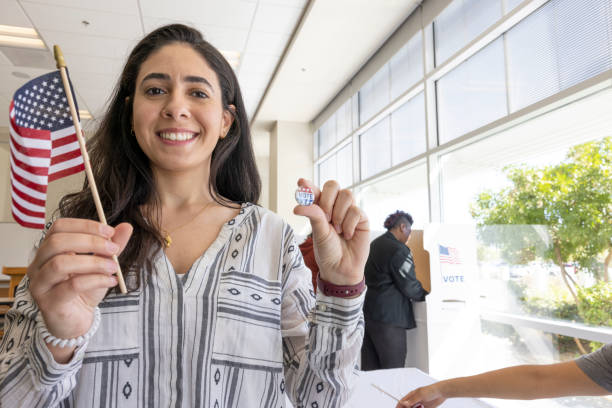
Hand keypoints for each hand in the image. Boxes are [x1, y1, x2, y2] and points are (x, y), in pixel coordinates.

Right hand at [28, 218, 132, 360]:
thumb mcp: (102, 264)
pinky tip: (110, 281)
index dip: (85, 225)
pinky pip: (71, 286)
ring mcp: (40, 284)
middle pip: (57, 242)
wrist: (77, 321)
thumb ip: (112, 246)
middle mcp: (39, 265)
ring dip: (93, 262)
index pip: (59, 227)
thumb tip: (126, 227)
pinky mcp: (49, 302)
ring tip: (114, 267)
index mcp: (50, 250)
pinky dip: (95, 280)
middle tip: (113, 249)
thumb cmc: (85, 290)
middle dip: (90, 242)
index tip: (109, 231)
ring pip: (60, 264)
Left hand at [293, 179, 368, 285]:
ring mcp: (349, 210)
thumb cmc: (327, 251)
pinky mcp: (361, 218)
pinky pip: (356, 210)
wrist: (341, 268)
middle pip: (333, 185)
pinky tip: (347, 236)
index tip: (301, 183)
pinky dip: (349, 224)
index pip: (315, 190)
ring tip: (337, 230)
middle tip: (325, 217)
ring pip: (347, 194)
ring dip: (339, 213)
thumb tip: (299, 205)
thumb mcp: (317, 232)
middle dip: (328, 200)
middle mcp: (334, 206)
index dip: (309, 185)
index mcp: (320, 208)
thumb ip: (313, 214)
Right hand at [397, 384, 445, 407]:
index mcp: (412, 395)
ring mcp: (419, 405)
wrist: (441, 393)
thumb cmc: (431, 390)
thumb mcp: (420, 395)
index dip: (399, 406)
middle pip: (407, 407)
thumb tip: (404, 403)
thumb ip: (412, 400)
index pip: (402, 401)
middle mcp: (415, 400)